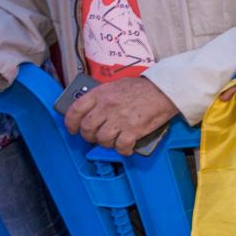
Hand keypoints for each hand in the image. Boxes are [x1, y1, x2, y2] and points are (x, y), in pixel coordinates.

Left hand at [63, 77, 178, 154]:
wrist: (164, 90)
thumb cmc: (142, 88)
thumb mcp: (116, 85)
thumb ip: (102, 97)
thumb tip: (93, 110)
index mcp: (100, 94)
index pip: (76, 110)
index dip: (71, 123)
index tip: (73, 129)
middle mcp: (107, 107)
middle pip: (88, 128)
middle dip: (89, 137)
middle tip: (95, 138)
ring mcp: (120, 119)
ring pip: (103, 140)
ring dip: (106, 144)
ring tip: (113, 141)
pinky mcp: (134, 130)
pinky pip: (121, 146)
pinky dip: (123, 150)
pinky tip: (127, 148)